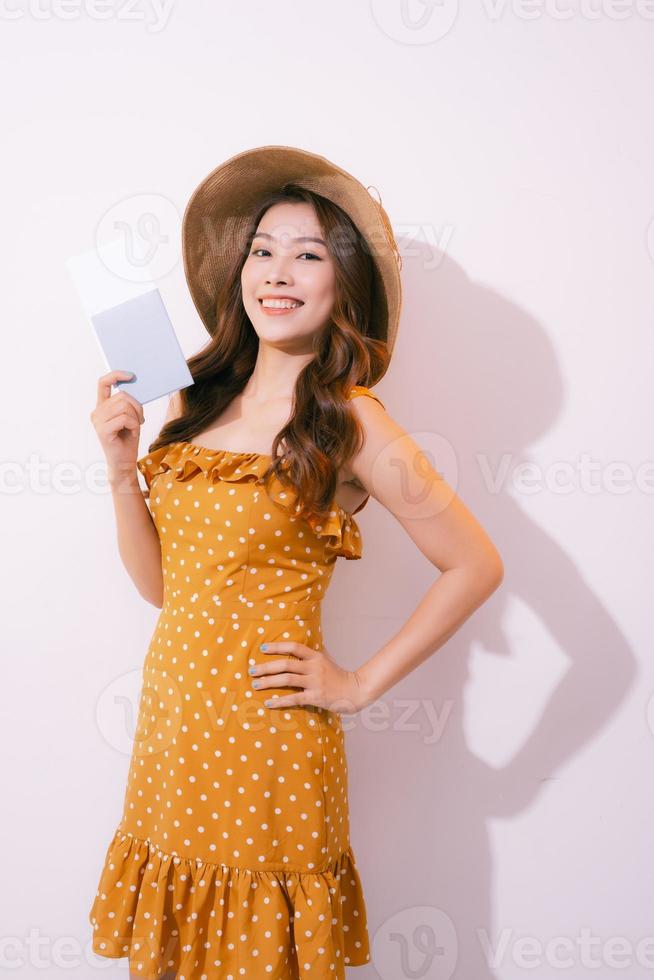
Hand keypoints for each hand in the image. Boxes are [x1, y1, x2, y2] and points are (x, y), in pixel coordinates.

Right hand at [90, 370, 144, 479]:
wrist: (124, 462)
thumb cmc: (128, 439)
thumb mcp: (130, 417)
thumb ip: (127, 402)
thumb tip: (135, 385)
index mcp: (102, 406)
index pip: (103, 383)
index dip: (116, 375)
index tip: (131, 376)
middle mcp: (97, 412)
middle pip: (122, 395)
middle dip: (137, 406)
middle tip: (140, 419)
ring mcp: (98, 421)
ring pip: (125, 406)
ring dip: (136, 417)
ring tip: (135, 427)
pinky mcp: (103, 430)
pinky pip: (125, 418)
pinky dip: (134, 425)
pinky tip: (132, 433)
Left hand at [250, 641, 366, 714]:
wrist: (355, 691)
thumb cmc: (339, 675)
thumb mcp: (327, 659)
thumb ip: (314, 652)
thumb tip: (303, 641)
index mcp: (316, 656)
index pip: (294, 647)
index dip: (277, 646)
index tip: (262, 648)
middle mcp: (314, 667)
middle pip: (286, 664)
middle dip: (266, 667)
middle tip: (251, 670)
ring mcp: (315, 682)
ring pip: (287, 680)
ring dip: (268, 682)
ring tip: (255, 685)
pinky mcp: (316, 697)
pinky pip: (294, 698)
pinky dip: (279, 701)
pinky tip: (268, 702)